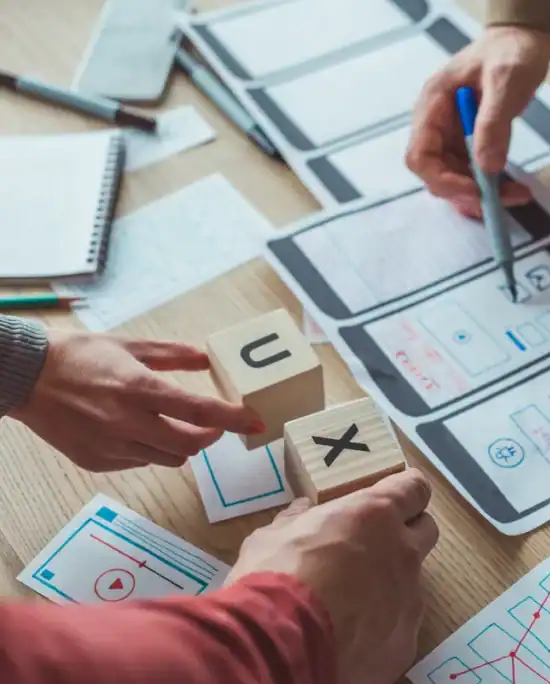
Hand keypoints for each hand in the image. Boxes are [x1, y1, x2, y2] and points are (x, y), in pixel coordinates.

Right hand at [9, 329, 261, 470]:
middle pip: (191, 445)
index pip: (199, 411)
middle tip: (214, 425)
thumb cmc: (78, 355)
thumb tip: (207, 358)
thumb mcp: (130, 345)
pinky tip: (135, 430)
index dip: (233, 419)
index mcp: (138, 388)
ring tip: (169, 423)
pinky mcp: (95, 461)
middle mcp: (126, 422)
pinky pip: (139, 462)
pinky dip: (148, 449)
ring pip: (168, 459)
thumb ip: (174, 354)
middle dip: (211, 437)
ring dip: (180, 445)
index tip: (256, 423)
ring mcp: (110, 446)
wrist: (24, 376)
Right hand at [228, 470, 439, 683]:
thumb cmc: (274, 578)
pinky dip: (380, 629)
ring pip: (412, 584)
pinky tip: (349, 638)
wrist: (281, 645)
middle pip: (426, 530)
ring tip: (350, 603)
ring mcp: (409, 599)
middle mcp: (403, 552)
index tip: (395, 496)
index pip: (414, 488)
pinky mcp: (405, 641)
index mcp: (375, 515)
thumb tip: (301, 510)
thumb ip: (296, 521)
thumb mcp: (273, 538)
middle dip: (406, 534)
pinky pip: (399, 628)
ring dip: (389, 585)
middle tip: (373, 546)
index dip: (406, 491)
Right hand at [406, 25, 549, 216]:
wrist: (523, 42)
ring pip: (457, 180)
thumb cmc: (510, 53)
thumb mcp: (505, 81)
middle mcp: (437, 125)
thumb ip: (494, 122)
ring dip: (483, 195)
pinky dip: (492, 187)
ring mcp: (453, 136)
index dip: (443, 180)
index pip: (420, 156)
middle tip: (503, 200)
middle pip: (437, 175)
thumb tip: (486, 166)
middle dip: (468, 193)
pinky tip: (515, 188)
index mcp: (433, 106)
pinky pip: (474, 174)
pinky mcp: (471, 144)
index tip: (477, 190)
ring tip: (517, 195)